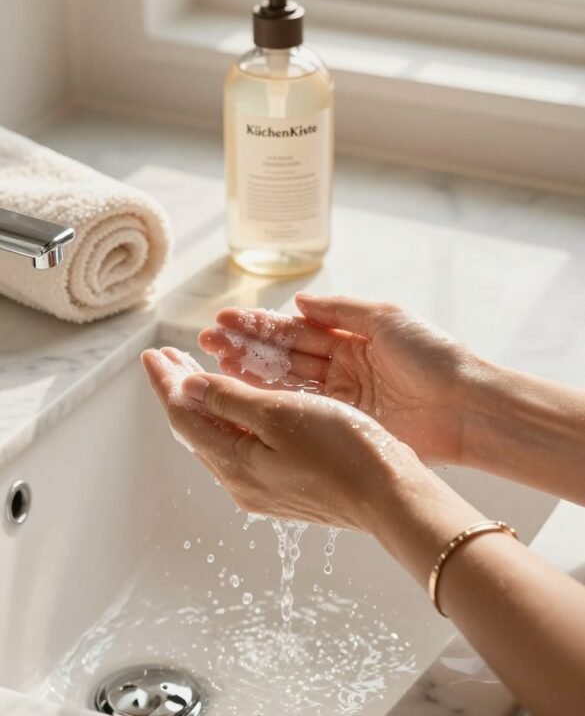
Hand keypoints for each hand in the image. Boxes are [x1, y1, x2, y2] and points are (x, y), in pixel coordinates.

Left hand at [140, 346, 418, 530]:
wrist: (391, 496)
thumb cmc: (342, 449)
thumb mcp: (280, 413)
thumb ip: (230, 400)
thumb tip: (185, 388)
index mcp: (235, 462)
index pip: (184, 416)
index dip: (167, 381)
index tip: (153, 353)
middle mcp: (242, 481)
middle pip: (197, 428)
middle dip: (180, 389)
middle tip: (168, 357)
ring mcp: (265, 488)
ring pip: (219, 439)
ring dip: (205, 403)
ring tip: (195, 374)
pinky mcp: (288, 488)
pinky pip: (243, 448)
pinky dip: (230, 418)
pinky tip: (238, 406)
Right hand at [199, 294, 486, 464]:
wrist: (466, 406)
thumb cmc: (433, 356)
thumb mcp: (386, 319)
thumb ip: (339, 310)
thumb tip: (299, 302)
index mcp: (353, 338)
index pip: (296, 330)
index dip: (260, 325)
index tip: (225, 320)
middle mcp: (342, 368)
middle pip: (284, 356)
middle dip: (244, 347)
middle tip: (206, 341)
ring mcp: (341, 399)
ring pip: (286, 382)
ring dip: (249, 371)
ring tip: (212, 361)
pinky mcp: (345, 425)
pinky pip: (301, 410)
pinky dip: (271, 400)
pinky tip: (241, 390)